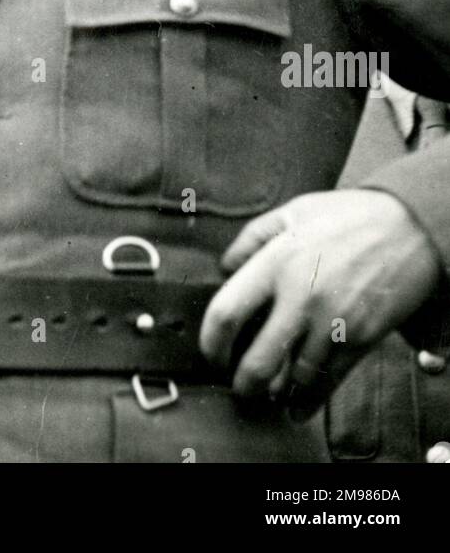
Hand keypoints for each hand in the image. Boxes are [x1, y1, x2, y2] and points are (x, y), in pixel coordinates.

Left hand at [199, 189, 440, 417]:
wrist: (409, 226)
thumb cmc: (348, 216)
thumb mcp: (293, 212)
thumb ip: (253, 237)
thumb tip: (226, 268)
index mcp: (276, 262)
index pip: (226, 312)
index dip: (211, 342)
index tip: (211, 353)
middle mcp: (300, 297)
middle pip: (257, 361)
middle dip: (242, 383)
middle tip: (239, 384)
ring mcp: (331, 322)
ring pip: (292, 378)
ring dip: (276, 392)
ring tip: (267, 392)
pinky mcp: (359, 339)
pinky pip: (328, 382)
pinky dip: (309, 402)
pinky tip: (297, 409)